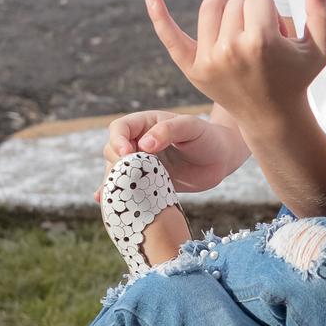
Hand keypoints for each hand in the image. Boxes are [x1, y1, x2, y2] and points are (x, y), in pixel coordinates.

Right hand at [100, 110, 246, 193]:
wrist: (221, 158)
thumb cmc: (207, 137)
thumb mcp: (190, 127)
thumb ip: (168, 131)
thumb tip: (144, 144)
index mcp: (146, 124)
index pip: (119, 128)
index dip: (117, 140)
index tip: (126, 153)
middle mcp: (139, 143)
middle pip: (113, 151)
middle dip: (117, 163)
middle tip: (130, 176)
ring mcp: (142, 164)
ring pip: (117, 171)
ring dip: (114, 181)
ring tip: (115, 194)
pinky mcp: (149, 182)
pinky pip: (128, 187)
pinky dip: (116, 194)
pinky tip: (104, 201)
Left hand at [145, 0, 325, 132]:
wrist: (273, 117)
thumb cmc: (297, 78)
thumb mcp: (320, 49)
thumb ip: (323, 13)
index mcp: (261, 42)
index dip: (272, 13)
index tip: (278, 37)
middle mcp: (231, 50)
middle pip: (236, 2)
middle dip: (251, 15)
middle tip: (263, 45)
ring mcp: (209, 60)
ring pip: (214, 9)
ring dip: (229, 14)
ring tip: (243, 33)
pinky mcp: (194, 70)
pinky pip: (171, 37)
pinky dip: (160, 17)